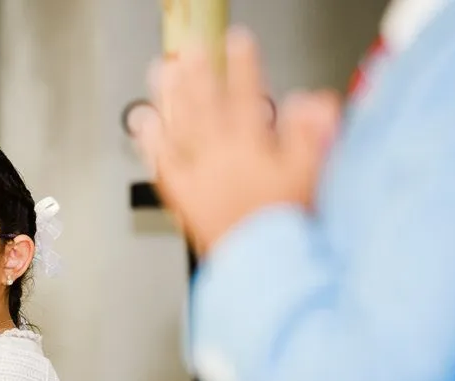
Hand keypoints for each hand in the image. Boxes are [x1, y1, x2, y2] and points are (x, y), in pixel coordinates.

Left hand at [133, 27, 341, 255]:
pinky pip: (161, 164)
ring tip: (162, 72)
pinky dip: (150, 141)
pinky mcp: (182, 197)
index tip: (238, 42)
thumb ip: (310, 134)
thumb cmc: (285, 225)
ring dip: (169, 97)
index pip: (247, 97)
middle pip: (206, 106)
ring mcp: (198, 177)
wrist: (260, 264)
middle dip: (199, 74)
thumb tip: (311, 101)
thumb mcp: (310, 176)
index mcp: (252, 149)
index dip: (243, 66)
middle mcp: (220, 157)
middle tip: (191, 49)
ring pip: (180, 128)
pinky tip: (143, 122)